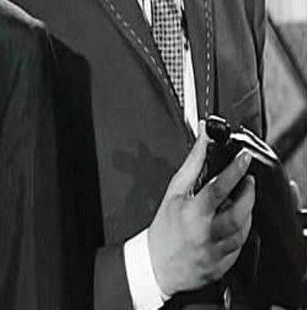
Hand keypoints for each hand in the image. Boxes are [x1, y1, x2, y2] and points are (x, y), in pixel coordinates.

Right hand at [148, 122, 255, 295]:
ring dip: (248, 212)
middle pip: (238, 212)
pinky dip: (242, 232)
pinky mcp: (222, 266)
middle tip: (249, 180)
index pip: (218, 188)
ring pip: (243, 230)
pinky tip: (236, 223)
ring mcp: (215, 252)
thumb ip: (193, 164)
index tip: (244, 157)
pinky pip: (241, 247)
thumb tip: (204, 138)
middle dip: (248, 193)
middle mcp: (204, 233)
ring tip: (242, 200)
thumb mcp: (174, 191)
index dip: (234, 170)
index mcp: (191, 213)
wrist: (157, 264)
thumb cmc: (164, 227)